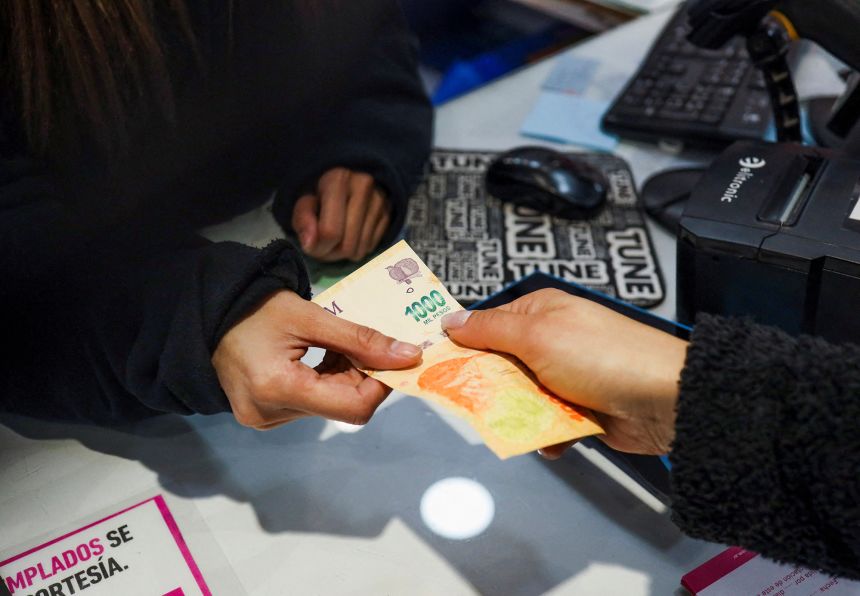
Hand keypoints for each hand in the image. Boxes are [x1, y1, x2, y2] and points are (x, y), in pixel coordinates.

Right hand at [213, 290, 421, 429]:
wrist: (209, 315)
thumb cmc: (255, 309)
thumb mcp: (311, 316)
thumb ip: (361, 339)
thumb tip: (408, 356)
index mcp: (278, 387)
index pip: (353, 407)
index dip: (381, 383)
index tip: (392, 356)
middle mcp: (269, 413)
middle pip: (343, 408)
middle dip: (362, 376)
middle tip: (362, 344)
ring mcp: (264, 418)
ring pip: (330, 408)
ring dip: (344, 378)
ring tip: (333, 347)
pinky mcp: (263, 416)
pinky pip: (312, 406)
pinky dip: (326, 383)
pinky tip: (319, 358)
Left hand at [292, 168, 390, 261]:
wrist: (347, 176)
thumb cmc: (319, 191)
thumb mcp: (303, 202)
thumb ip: (302, 220)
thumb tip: (309, 244)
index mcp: (337, 180)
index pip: (330, 231)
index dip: (318, 247)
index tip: (311, 245)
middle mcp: (364, 186)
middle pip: (348, 245)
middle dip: (332, 254)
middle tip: (323, 246)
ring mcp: (380, 199)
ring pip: (362, 249)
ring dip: (346, 254)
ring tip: (336, 240)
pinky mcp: (389, 211)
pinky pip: (373, 246)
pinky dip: (359, 247)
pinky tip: (351, 235)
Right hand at [441, 289, 687, 454]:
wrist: (665, 399)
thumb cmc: (606, 356)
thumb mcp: (536, 335)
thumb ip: (489, 329)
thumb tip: (452, 320)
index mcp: (540, 313)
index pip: (488, 326)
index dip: (464, 346)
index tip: (440, 366)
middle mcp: (552, 342)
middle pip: (501, 367)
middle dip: (491, 387)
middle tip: (478, 400)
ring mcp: (567, 377)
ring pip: (521, 400)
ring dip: (521, 414)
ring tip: (526, 419)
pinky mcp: (580, 409)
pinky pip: (548, 424)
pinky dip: (548, 433)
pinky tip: (554, 437)